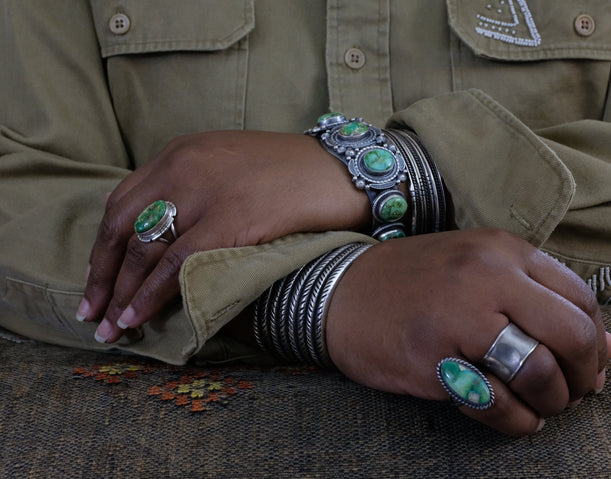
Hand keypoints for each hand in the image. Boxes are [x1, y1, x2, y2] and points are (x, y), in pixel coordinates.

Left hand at [77, 130, 369, 342]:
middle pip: (123, 226)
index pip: (123, 203)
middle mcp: (185, 165)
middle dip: (102, 275)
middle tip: (92, 313)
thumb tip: (164, 238)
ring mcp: (208, 190)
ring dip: (122, 292)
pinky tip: (140, 316)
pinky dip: (153, 293)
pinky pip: (178, 263)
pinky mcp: (232, 217)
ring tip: (112, 326)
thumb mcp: (230, 166)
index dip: (103, 248)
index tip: (96, 281)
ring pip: (145, 247)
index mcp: (182, 151)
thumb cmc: (293, 174)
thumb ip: (194, 189)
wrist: (343, 169)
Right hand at [325, 228, 610, 435]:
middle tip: (575, 392)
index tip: (588, 366)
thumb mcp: (481, 275)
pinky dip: (517, 421)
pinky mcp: (431, 356)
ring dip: (552, 402)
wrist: (340, 291)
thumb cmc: (415, 284)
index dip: (596, 342)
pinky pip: (497, 402)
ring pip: (539, 371)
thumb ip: (543, 302)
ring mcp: (458, 315)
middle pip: (572, 333)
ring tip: (540, 407)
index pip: (581, 298)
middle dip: (585, 375)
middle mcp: (487, 275)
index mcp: (503, 250)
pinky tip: (513, 417)